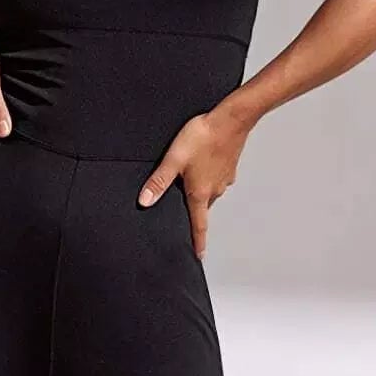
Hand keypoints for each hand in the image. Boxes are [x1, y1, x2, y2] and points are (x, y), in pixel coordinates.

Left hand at [137, 107, 250, 257]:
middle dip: (193, 210)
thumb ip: (158, 181)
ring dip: (199, 190)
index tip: (199, 256)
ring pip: (209, 191)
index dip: (198, 243)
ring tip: (189, 177)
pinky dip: (208, 175)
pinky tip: (202, 162)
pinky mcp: (229, 167)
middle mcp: (215, 190)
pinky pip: (216, 178)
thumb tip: (144, 201)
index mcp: (200, 194)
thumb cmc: (203, 137)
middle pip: (202, 208)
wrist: (231, 119)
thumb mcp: (174, 159)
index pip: (199, 226)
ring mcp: (224, 179)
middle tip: (183, 205)